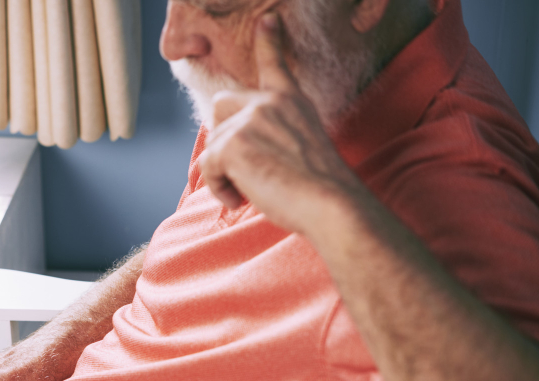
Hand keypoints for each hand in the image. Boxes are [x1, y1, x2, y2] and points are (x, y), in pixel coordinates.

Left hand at [197, 12, 366, 239]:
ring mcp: (249, 120)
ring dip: (224, 173)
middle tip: (244, 168)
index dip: (269, 41)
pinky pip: (207, 166)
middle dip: (223, 137)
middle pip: (221, 106)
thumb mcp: (302, 143)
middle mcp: (268, 103)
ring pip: (212, 144)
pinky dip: (218, 188)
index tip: (267, 20)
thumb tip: (243, 142)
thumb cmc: (318, 187)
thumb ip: (276, 130)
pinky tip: (239, 200)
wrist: (330, 202)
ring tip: (250, 191)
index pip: (274, 64)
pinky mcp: (233, 144)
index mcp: (290, 100)